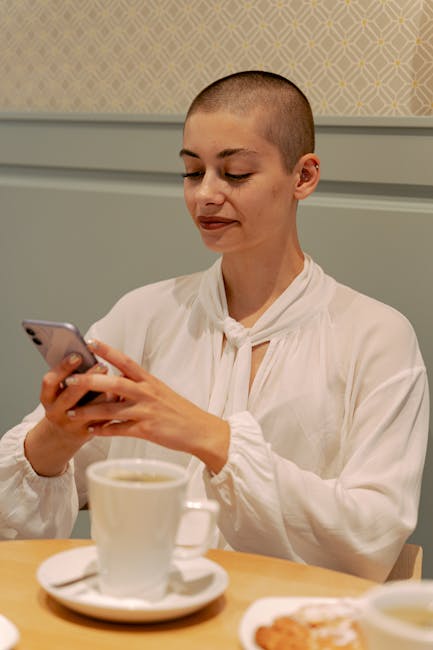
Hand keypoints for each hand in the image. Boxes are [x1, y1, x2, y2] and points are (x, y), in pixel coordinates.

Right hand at [24, 353, 109, 475]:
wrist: (64, 432)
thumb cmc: (67, 402)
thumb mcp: (61, 390)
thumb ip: (72, 375)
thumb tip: (90, 354)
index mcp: (47, 398)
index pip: (50, 381)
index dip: (63, 368)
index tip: (78, 355)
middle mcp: (56, 412)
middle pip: (70, 395)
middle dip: (87, 379)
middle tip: (102, 365)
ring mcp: (71, 424)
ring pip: (89, 410)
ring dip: (103, 394)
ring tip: (117, 380)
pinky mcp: (86, 433)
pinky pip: (101, 419)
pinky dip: (112, 407)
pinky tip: (121, 395)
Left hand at [64, 340, 229, 473]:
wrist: (199, 430)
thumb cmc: (178, 411)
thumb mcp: (159, 392)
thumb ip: (137, 387)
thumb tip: (115, 382)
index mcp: (149, 381)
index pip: (126, 361)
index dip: (108, 351)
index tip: (90, 342)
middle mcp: (147, 393)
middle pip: (115, 383)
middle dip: (90, 381)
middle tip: (70, 379)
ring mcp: (146, 411)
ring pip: (112, 409)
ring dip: (90, 411)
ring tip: (71, 413)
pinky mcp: (147, 430)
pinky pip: (119, 430)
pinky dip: (104, 431)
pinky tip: (91, 432)